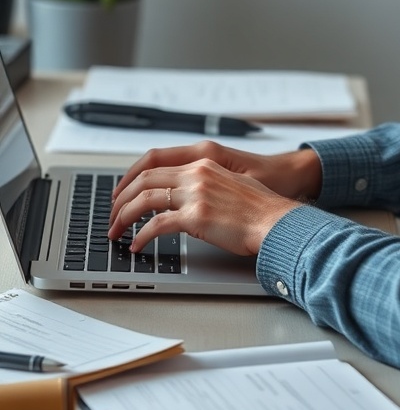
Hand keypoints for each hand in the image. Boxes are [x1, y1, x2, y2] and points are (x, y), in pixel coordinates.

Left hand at [108, 145, 315, 255]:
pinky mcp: (196, 216)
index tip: (121, 192)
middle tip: (112, 215)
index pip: (155, 163)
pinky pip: (157, 225)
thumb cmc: (260, 209)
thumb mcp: (229, 185)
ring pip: (144, 199)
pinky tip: (137, 246)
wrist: (277, 220)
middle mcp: (196, 173)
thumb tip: (184, 203)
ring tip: (116, 231)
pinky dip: (141, 236)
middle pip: (143, 178)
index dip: (132, 178)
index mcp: (203, 163)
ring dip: (124, 217)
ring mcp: (195, 193)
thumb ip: (205, 187)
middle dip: (120, 198)